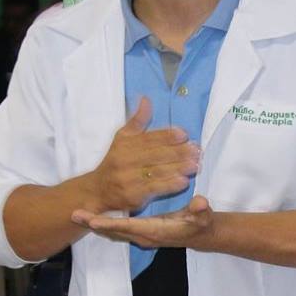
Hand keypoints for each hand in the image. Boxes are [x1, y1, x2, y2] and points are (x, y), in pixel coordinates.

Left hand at [73, 195, 215, 249]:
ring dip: (95, 223)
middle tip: (74, 214)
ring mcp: (140, 235)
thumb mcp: (203, 216)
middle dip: (93, 223)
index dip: (110, 224)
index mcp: (155, 231)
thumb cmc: (201, 223)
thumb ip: (201, 210)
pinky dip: (104, 222)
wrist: (201, 234)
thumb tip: (200, 203)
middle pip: (113, 231)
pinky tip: (92, 215)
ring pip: (113, 230)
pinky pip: (117, 229)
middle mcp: (144, 235)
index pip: (128, 227)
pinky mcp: (139, 232)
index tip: (92, 220)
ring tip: (76, 214)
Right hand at [85, 96, 199, 211]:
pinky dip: (169, 185)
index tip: (184, 134)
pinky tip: (183, 181)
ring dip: (178, 168)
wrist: (97, 190)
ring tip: (195, 165)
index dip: (166, 136)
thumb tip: (146, 99)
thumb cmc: (115, 162)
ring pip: (157, 171)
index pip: (149, 138)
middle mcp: (125, 160)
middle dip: (178, 152)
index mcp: (125, 144)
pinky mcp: (133, 196)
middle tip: (197, 151)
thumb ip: (137, 121)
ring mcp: (129, 179)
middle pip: (155, 155)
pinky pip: (154, 189)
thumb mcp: (122, 138)